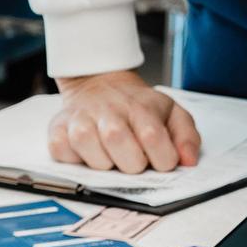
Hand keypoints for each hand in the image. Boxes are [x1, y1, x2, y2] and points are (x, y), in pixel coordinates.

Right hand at [48, 70, 200, 173]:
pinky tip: (87, 153)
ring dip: (105, 164)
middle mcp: (110, 111)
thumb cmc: (137, 106)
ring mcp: (81, 119)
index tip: (161, 161)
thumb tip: (189, 161)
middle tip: (134, 160)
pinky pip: (62, 153)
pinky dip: (75, 160)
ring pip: (92, 153)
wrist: (99, 82)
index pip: (153, 138)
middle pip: (121, 145)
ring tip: (110, 156)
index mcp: (141, 107)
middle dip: (132, 164)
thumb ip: (187, 137)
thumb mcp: (171, 113)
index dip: (162, 159)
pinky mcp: (58, 129)